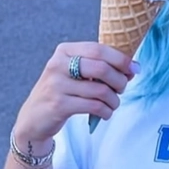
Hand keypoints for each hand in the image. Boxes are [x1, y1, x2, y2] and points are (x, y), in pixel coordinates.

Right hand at [13, 42, 135, 144]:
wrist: (34, 118)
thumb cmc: (61, 93)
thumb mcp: (74, 73)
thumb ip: (99, 67)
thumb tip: (132, 68)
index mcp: (64, 51)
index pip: (99, 49)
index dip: (121, 59)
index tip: (134, 69)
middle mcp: (58, 65)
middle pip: (101, 68)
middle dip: (119, 80)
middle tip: (122, 89)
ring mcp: (57, 85)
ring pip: (100, 90)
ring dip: (114, 100)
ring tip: (112, 104)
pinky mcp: (59, 105)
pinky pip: (94, 106)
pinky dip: (106, 111)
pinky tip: (105, 113)